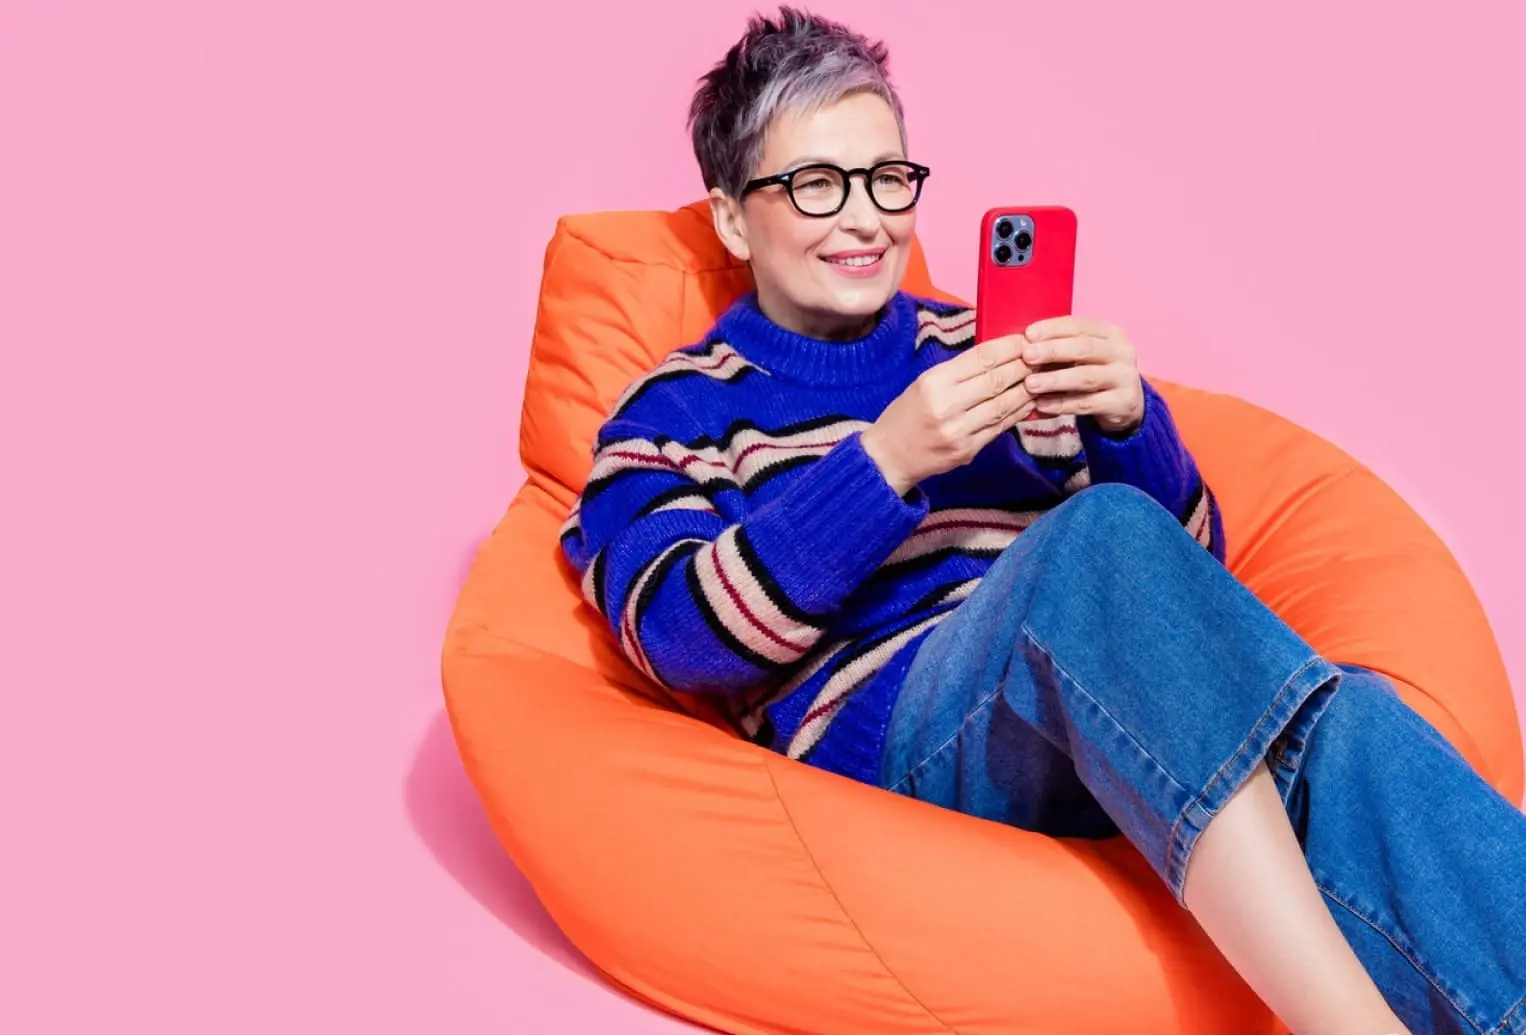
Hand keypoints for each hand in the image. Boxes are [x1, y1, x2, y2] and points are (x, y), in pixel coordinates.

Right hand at [862, 333, 1035, 494]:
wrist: (888, 456)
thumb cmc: (907, 414)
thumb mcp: (924, 383)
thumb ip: (959, 372)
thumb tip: (998, 356)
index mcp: (934, 382)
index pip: (980, 359)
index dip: (1008, 347)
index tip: (1027, 339)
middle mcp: (946, 406)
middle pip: (996, 380)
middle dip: (1024, 366)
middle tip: (1042, 356)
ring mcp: (958, 431)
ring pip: (1003, 405)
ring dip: (1026, 389)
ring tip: (1042, 377)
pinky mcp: (967, 451)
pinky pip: (1000, 427)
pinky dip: (1018, 412)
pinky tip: (1028, 402)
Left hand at [1020, 316, 1145, 434]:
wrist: (1125, 404)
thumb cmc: (1094, 372)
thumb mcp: (1082, 355)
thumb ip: (1060, 347)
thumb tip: (1024, 343)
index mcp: (1110, 333)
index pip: (1080, 325)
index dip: (1053, 328)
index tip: (1028, 334)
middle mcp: (1122, 352)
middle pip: (1085, 348)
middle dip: (1053, 351)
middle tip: (1027, 356)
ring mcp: (1125, 378)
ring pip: (1086, 377)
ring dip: (1055, 380)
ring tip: (1030, 384)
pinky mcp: (1123, 403)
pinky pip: (1087, 403)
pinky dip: (1062, 404)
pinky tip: (1041, 404)